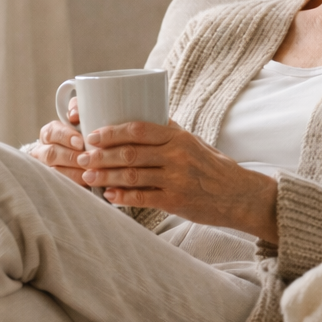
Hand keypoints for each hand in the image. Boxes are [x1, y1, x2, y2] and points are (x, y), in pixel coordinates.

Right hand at [29, 97, 88, 186]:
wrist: (78, 158)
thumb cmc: (82, 134)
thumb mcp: (80, 119)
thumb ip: (78, 109)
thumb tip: (74, 114)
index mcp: (49, 133)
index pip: (52, 132)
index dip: (65, 137)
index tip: (80, 142)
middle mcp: (42, 151)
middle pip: (50, 154)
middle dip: (70, 157)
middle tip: (87, 160)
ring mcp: (46, 169)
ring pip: (54, 172)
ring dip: (73, 174)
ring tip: (90, 174)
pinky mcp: (52, 184)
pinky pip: (59, 186)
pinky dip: (73, 186)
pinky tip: (87, 186)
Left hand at [77, 120, 278, 240]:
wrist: (239, 195)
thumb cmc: (212, 166)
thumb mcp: (193, 142)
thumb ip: (167, 133)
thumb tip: (137, 120)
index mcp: (178, 136)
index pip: (138, 129)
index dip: (111, 132)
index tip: (92, 135)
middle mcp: (177, 155)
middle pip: (130, 153)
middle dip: (101, 156)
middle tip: (82, 158)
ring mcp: (176, 179)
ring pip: (132, 176)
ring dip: (105, 177)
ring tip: (87, 177)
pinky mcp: (176, 201)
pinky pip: (143, 198)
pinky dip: (122, 197)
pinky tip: (108, 196)